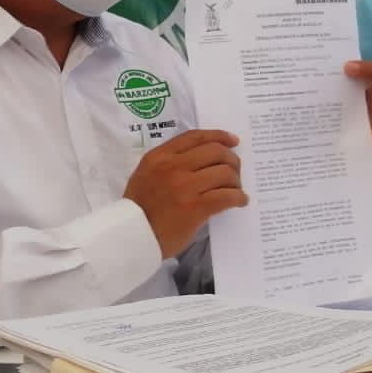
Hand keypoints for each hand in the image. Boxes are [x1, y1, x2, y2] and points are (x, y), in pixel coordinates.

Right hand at [123, 130, 249, 257]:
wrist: (132, 236)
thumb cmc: (139, 208)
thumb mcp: (145, 174)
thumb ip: (168, 163)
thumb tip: (202, 160)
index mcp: (159, 156)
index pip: (195, 137)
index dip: (219, 136)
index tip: (232, 141)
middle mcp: (173, 166)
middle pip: (215, 151)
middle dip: (232, 160)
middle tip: (234, 172)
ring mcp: (185, 186)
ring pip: (225, 172)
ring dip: (236, 181)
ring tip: (235, 189)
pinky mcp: (195, 207)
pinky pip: (227, 196)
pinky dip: (238, 197)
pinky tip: (240, 201)